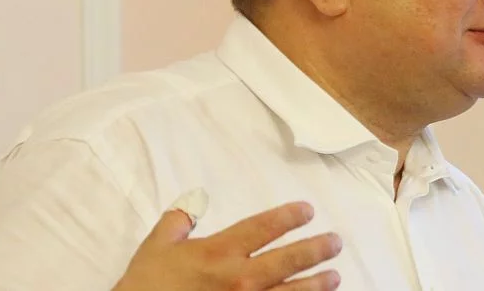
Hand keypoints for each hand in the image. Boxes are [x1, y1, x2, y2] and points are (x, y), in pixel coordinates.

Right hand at [113, 201, 341, 290]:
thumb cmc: (147, 284)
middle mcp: (238, 278)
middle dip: (314, 250)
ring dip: (315, 286)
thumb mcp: (157, 244)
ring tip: (335, 278)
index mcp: (219, 252)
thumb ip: (178, 219)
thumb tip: (192, 201)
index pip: (263, 228)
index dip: (289, 217)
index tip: (308, 211)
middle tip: (335, 243)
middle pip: (286, 261)